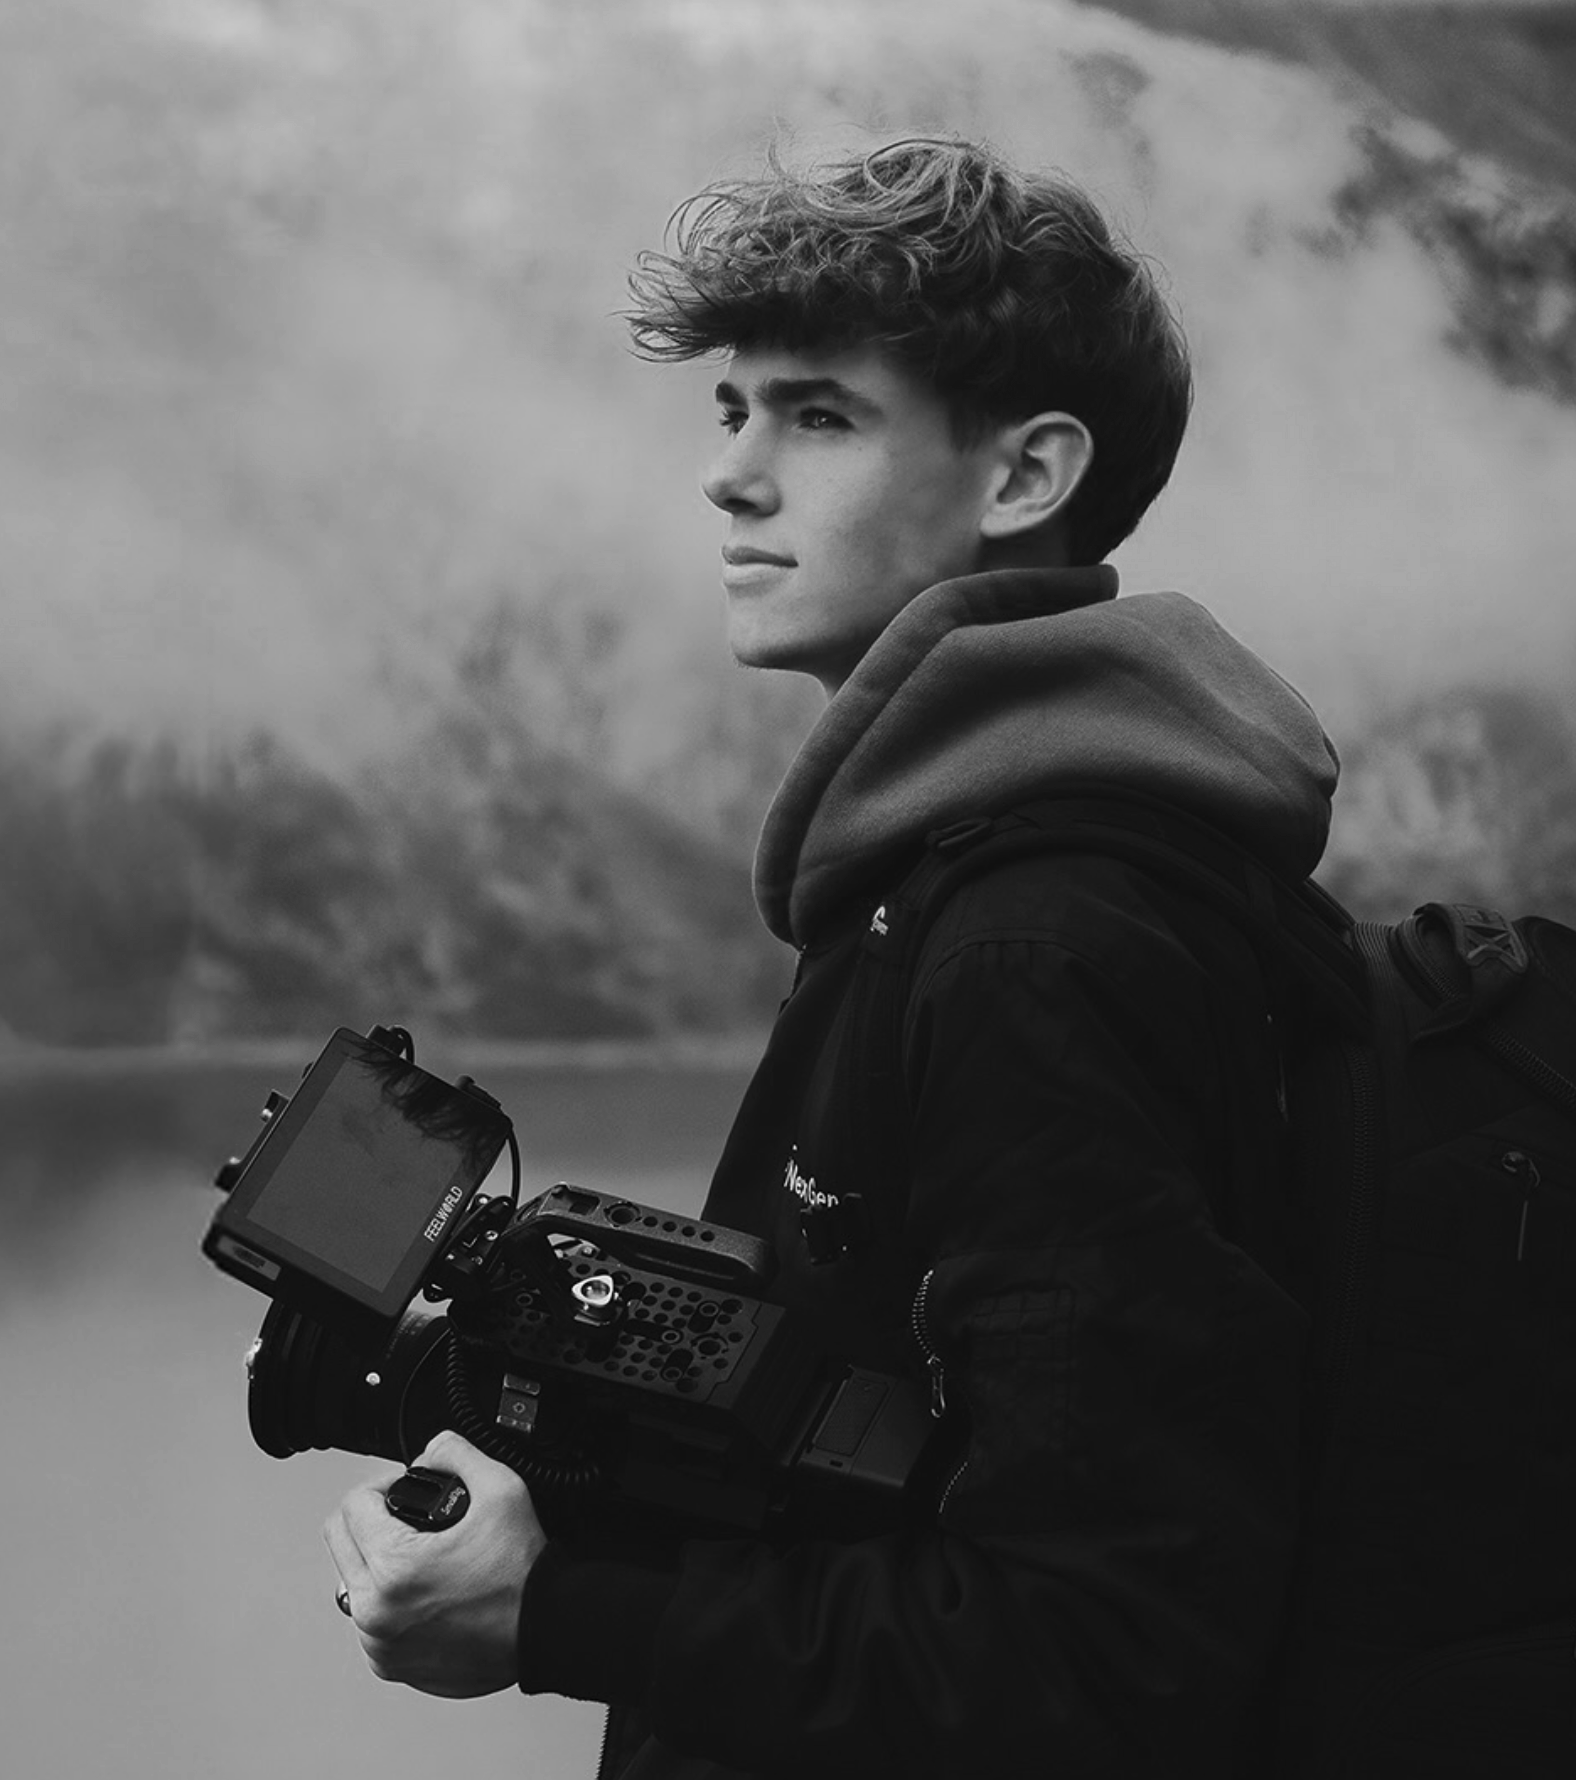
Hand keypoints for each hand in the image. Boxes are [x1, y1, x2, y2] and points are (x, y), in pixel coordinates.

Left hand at [322, 1428, 546, 1697]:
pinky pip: (368, 1619)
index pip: (352, 1505)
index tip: (408, 1487)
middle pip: (339, 1541)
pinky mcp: (390, 1666)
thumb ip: (457, 1453)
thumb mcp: (501, 1489)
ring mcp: (379, 1645)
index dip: (382, 1482)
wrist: (543, 1632)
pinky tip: (424, 1588)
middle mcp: (375, 1614)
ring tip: (420, 1552)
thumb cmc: (523, 1574)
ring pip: (351, 1581)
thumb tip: (432, 1449)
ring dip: (375, 1559)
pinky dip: (387, 1599)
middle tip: (406, 1515)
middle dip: (369, 1518)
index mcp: (393, 1570)